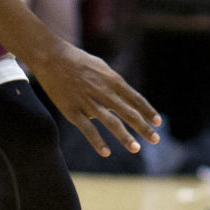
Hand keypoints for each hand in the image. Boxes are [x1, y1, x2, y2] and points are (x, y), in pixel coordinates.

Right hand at [29, 44, 161, 156]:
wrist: (51, 57)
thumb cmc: (77, 61)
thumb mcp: (101, 67)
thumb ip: (113, 83)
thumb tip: (125, 96)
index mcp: (113, 80)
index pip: (136, 99)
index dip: (148, 111)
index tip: (158, 122)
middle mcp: (104, 92)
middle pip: (129, 112)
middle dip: (143, 127)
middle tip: (155, 139)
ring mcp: (88, 102)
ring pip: (111, 123)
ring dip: (125, 137)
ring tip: (136, 149)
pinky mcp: (72, 110)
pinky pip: (87, 129)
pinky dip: (97, 141)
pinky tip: (106, 153)